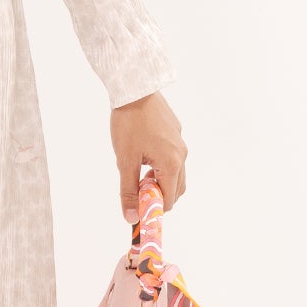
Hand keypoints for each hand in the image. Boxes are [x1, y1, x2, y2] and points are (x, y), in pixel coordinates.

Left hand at [110, 89, 186, 220]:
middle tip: (137, 187)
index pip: (169, 200)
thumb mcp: (125, 160)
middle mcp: (181, 154)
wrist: (134, 89)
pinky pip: (173, 156)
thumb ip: (129, 191)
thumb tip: (132, 217)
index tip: (136, 205)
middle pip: (176, 188)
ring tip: (139, 170)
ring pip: (176, 172)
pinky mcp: (175, 132)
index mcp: (172, 163)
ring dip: (160, 179)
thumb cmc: (128, 124)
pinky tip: (143, 153)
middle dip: (158, 194)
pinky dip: (162, 164)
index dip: (153, 207)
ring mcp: (180, 142)